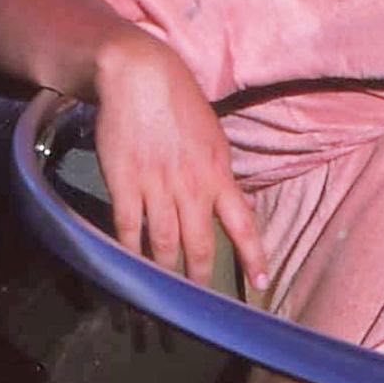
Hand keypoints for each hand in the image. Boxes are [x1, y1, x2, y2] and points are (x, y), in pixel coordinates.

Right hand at [93, 29, 268, 290]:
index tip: (260, 283)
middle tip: (201, 306)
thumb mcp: (214, 138)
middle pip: (200, 244)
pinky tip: (130, 269)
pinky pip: (128, 228)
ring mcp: (157, 186)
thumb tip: (238, 204)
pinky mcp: (124, 182)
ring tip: (165, 298)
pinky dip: (129, 252)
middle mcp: (192, 186)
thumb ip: (222, 175)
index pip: (243, 224)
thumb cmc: (180, 104)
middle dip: (201, 279)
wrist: (139, 76)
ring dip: (165, 274)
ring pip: (164, 244)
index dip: (253, 256)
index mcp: (219, 174)